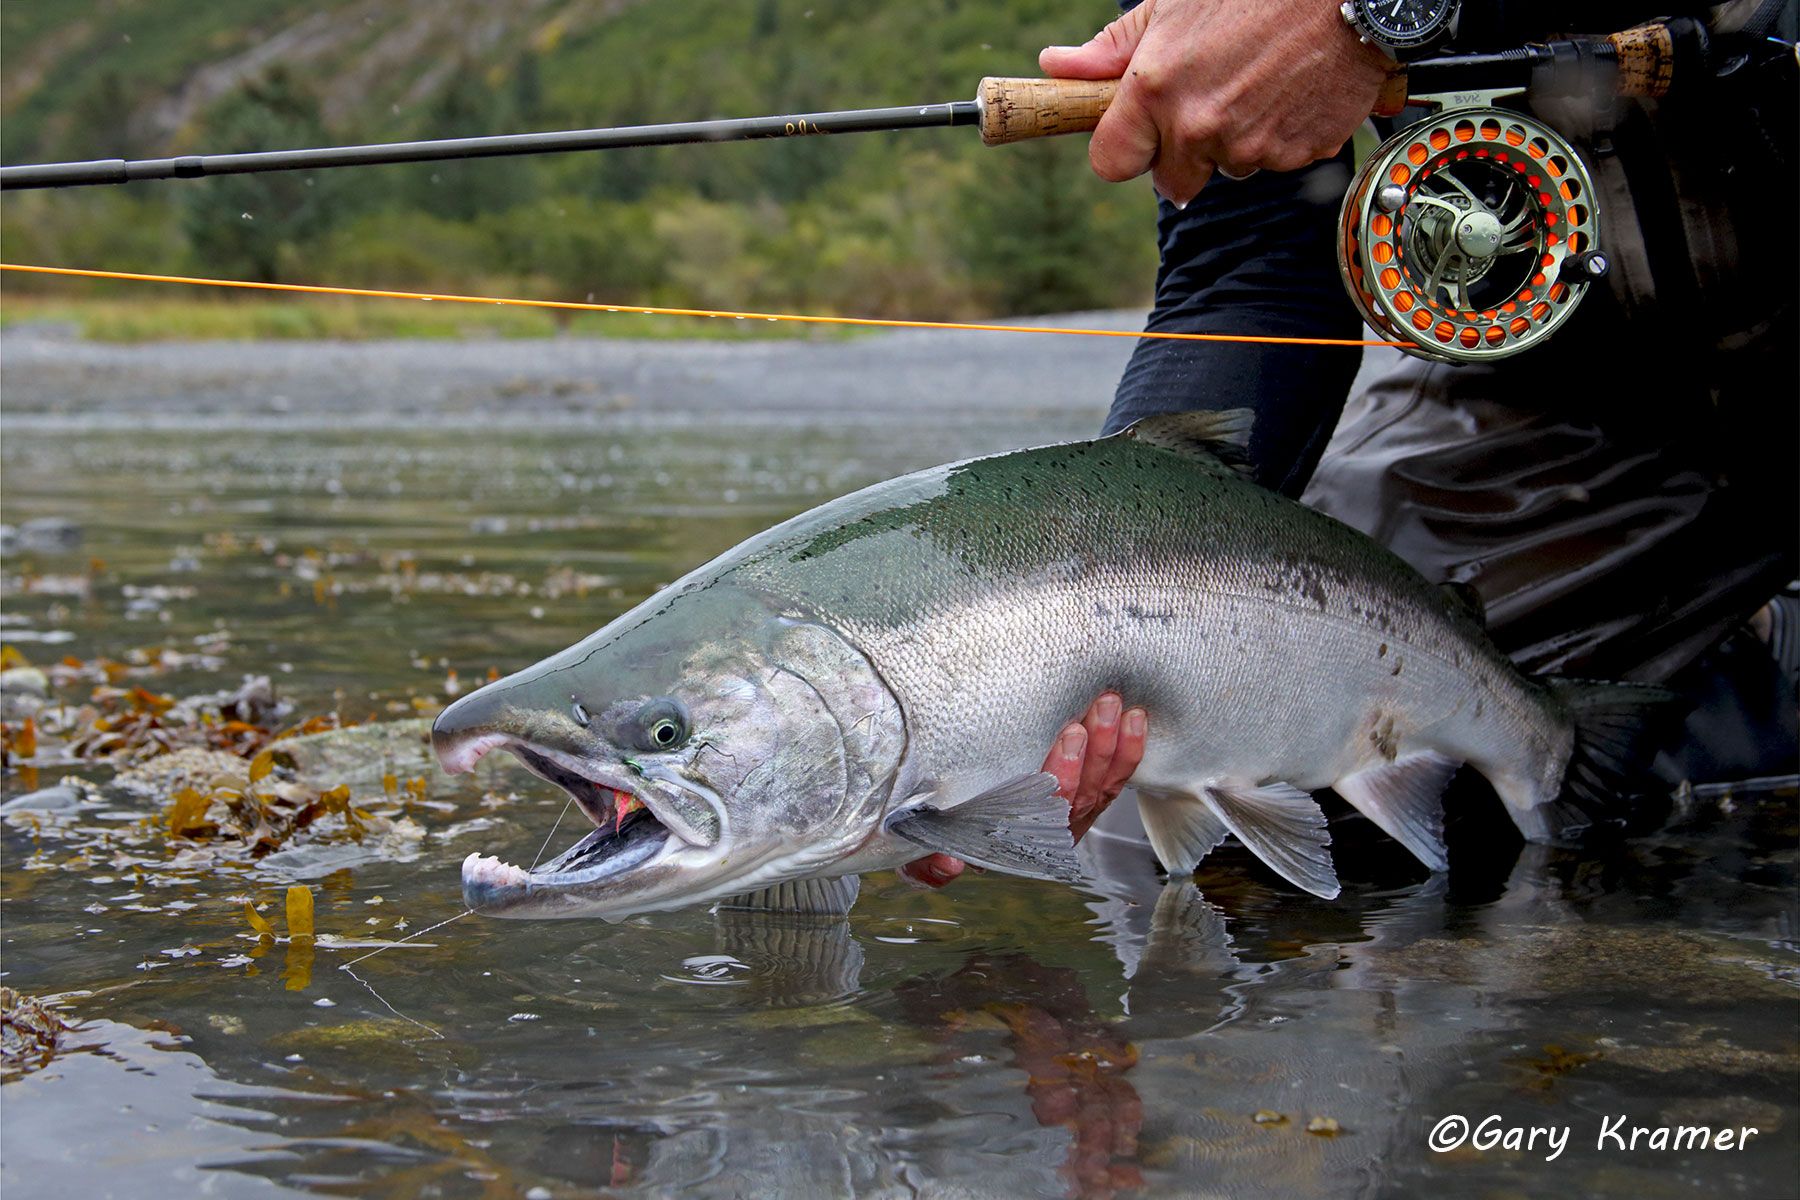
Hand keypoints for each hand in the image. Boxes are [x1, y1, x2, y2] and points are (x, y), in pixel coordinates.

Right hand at [899, 693, 1146, 887]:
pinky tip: (1135, 720)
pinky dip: (1127, 752)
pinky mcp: (1081, 803)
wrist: (939, 828)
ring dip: (1113, 744)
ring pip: (1101, 787)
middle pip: (1081, 796)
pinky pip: (1113, 782)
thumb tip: (947, 867)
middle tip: (1101, 706)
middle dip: (1097, 749)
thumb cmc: (929, 829)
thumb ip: (927, 864)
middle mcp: (1043, 838)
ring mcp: (1066, 820)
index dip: (1064, 775)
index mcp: (1009, 844)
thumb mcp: (919, 847)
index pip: (1046, 813)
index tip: (1070, 736)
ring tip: (1115, 702)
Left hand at [1039, 0, 1391, 204]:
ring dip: (1234, 140)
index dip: (1122, 151)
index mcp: (1158, 91)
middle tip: (1204, 104)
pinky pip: (1276, 161)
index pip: (1111, 163)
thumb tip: (1055, 67)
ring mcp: (1252, 147)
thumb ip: (1112, 48)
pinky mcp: (1298, 154)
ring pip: (1227, 169)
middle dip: (1181, 154)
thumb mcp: (1172, 6)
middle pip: (1171, 182)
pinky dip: (1280, 135)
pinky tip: (1289, 90)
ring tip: (1256, 82)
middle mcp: (1200, 127)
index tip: (1134, 138)